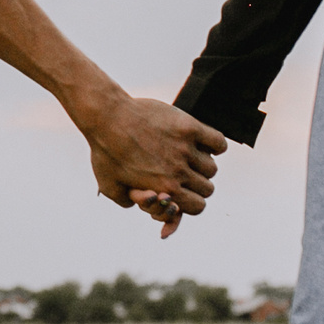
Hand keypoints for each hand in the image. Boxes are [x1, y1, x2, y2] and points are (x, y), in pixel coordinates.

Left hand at [84, 96, 226, 239]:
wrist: (106, 116)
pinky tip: (202, 143)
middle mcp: (179, 171)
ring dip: (202, 165)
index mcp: (165, 189)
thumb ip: (131, 203)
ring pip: (211, 167)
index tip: (182, 193)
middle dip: (196, 185)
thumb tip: (150, 205)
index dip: (190, 202)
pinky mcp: (188, 127)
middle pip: (208, 188)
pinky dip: (215, 145)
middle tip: (184, 174)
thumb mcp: (110, 187)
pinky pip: (218, 142)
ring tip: (188, 157)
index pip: (198, 207)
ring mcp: (185, 148)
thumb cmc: (105, 152)